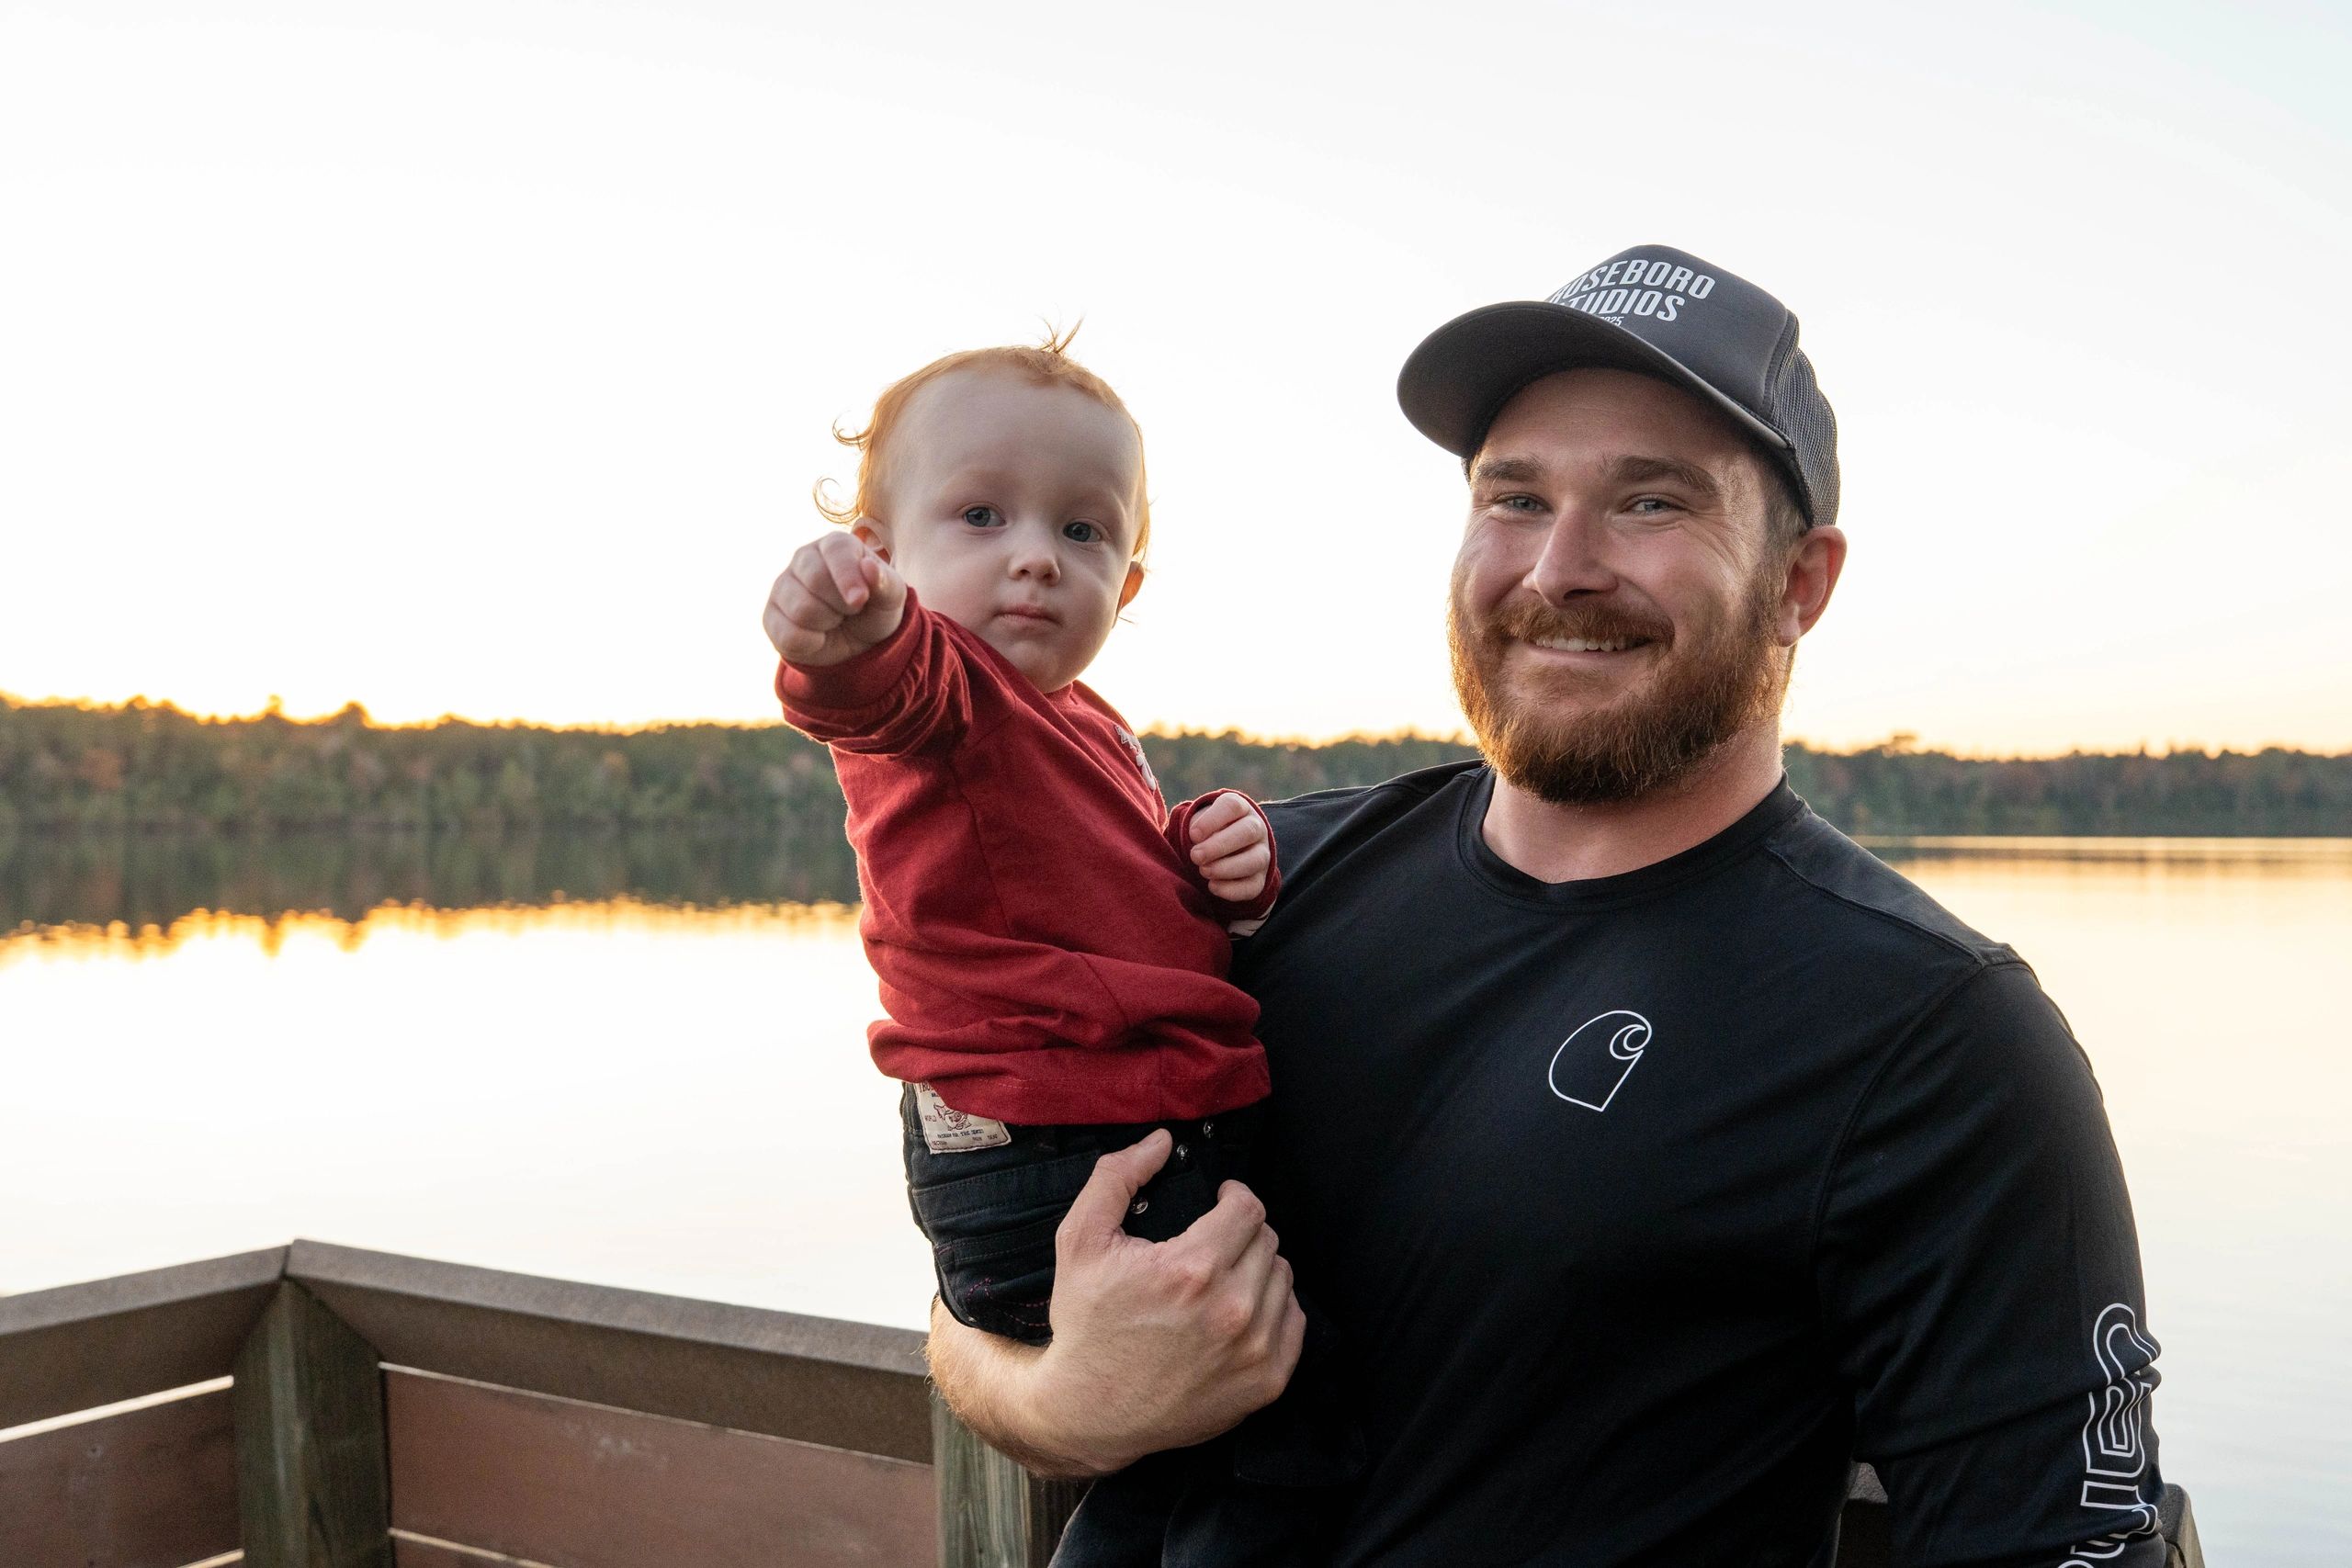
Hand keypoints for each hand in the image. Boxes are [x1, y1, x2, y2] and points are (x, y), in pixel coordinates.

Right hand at [762, 530, 906, 666]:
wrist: (856, 644)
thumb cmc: (874, 611)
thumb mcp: (892, 598)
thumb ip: (886, 582)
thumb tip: (869, 566)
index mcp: (835, 545)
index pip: (836, 550)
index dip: (847, 576)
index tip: (860, 600)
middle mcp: (804, 558)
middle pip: (815, 579)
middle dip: (841, 605)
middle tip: (851, 610)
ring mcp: (783, 586)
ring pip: (801, 609)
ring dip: (827, 624)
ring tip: (834, 620)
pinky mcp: (771, 616)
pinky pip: (788, 634)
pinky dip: (811, 643)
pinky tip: (818, 636)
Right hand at [927, 1130, 1304, 1476]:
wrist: (1091, 1412)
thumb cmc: (1086, 1323)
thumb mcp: (1080, 1241)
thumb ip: (1117, 1178)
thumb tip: (1161, 1141)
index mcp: (1192, 1269)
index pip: (1249, 1208)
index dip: (1233, 1198)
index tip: (1218, 1204)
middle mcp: (1232, 1309)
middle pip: (1267, 1240)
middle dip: (1242, 1233)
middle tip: (1212, 1245)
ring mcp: (1254, 1349)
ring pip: (1282, 1277)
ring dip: (1257, 1269)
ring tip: (1222, 1280)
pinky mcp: (1267, 1382)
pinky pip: (1293, 1321)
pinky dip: (1272, 1310)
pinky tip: (1237, 1314)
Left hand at [1189, 792, 1270, 903]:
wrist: (1222, 851)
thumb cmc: (1206, 832)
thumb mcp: (1199, 823)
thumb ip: (1195, 829)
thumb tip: (1195, 841)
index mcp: (1240, 809)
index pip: (1232, 807)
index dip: (1212, 820)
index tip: (1193, 835)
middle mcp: (1256, 828)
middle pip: (1248, 831)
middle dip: (1219, 846)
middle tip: (1195, 856)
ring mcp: (1262, 854)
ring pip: (1255, 860)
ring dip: (1227, 867)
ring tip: (1203, 871)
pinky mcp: (1260, 879)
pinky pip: (1253, 885)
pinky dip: (1232, 889)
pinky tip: (1212, 886)